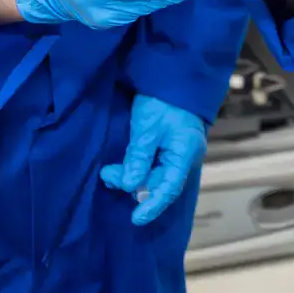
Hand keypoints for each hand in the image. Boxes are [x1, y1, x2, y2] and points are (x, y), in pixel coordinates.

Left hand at [99, 94, 207, 224]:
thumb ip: (138, 158)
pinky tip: (120, 168)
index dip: (152, 206)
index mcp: (184, 154)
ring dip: (131, 176)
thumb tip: (129, 186)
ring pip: (152, 175)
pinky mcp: (165, 146)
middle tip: (108, 176)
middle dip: (133, 185)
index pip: (169, 189)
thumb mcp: (147, 128)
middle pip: (159, 183)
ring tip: (109, 171)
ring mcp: (174, 152)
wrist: (171, 73)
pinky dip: (135, 168)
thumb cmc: (162, 101)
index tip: (135, 219)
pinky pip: (150, 165)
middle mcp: (182, 157)